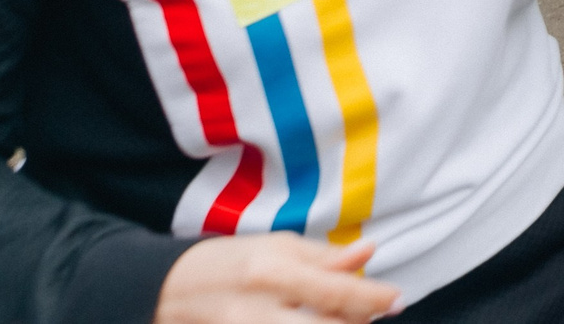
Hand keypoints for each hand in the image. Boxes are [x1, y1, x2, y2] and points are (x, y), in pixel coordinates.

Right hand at [155, 233, 398, 322]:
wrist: (164, 291)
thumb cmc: (227, 262)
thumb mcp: (275, 247)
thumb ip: (323, 257)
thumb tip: (370, 252)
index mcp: (272, 273)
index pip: (335, 291)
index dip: (374, 299)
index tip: (398, 300)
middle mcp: (258, 311)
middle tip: (376, 314)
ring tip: (349, 319)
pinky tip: (320, 323)